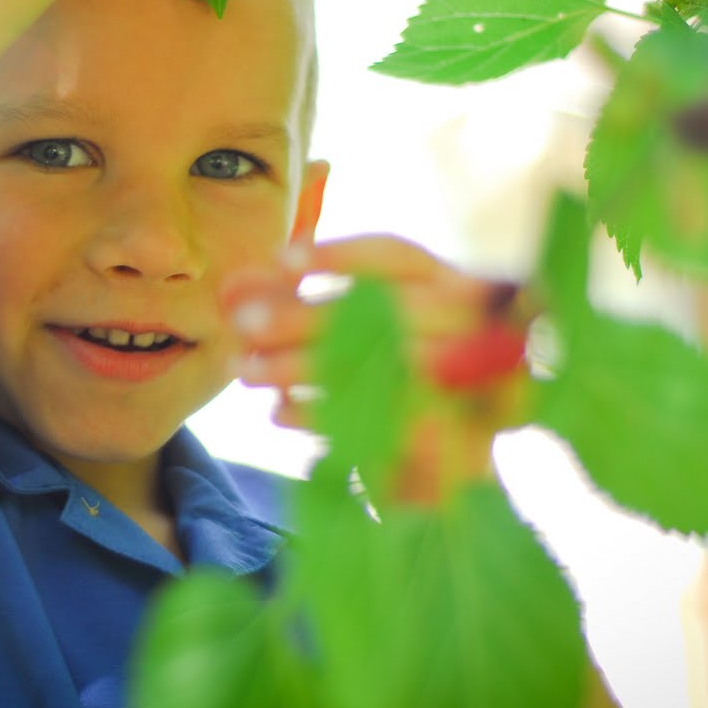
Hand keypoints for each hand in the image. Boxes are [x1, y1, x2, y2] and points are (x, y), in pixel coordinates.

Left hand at [220, 235, 534, 504]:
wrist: (461, 451)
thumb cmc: (397, 369)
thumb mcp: (358, 325)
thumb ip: (297, 302)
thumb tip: (234, 289)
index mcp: (456, 285)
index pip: (398, 258)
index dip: (339, 256)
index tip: (281, 260)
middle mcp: (474, 330)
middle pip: (383, 314)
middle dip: (306, 318)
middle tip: (243, 324)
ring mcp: (472, 390)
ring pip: (376, 371)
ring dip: (302, 368)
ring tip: (245, 369)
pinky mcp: (455, 446)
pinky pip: (378, 427)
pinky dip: (321, 416)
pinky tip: (279, 409)